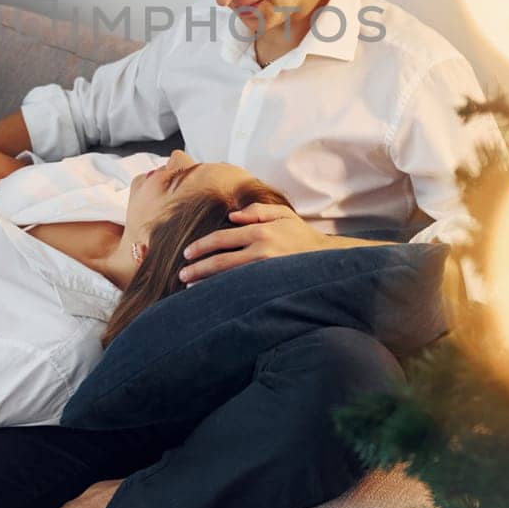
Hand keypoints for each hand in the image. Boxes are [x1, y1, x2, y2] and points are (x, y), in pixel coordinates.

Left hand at [178, 203, 333, 284]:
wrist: (327, 258)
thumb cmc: (300, 234)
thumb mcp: (282, 214)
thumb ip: (256, 212)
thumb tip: (231, 217)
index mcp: (260, 231)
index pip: (222, 239)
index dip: (202, 246)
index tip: (187, 253)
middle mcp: (261, 251)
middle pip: (221, 261)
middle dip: (198, 268)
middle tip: (181, 274)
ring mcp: (266, 270)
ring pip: (229, 278)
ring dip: (207, 283)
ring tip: (190, 287)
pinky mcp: (270, 285)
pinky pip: (242, 289)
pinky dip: (225, 292)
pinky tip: (214, 296)